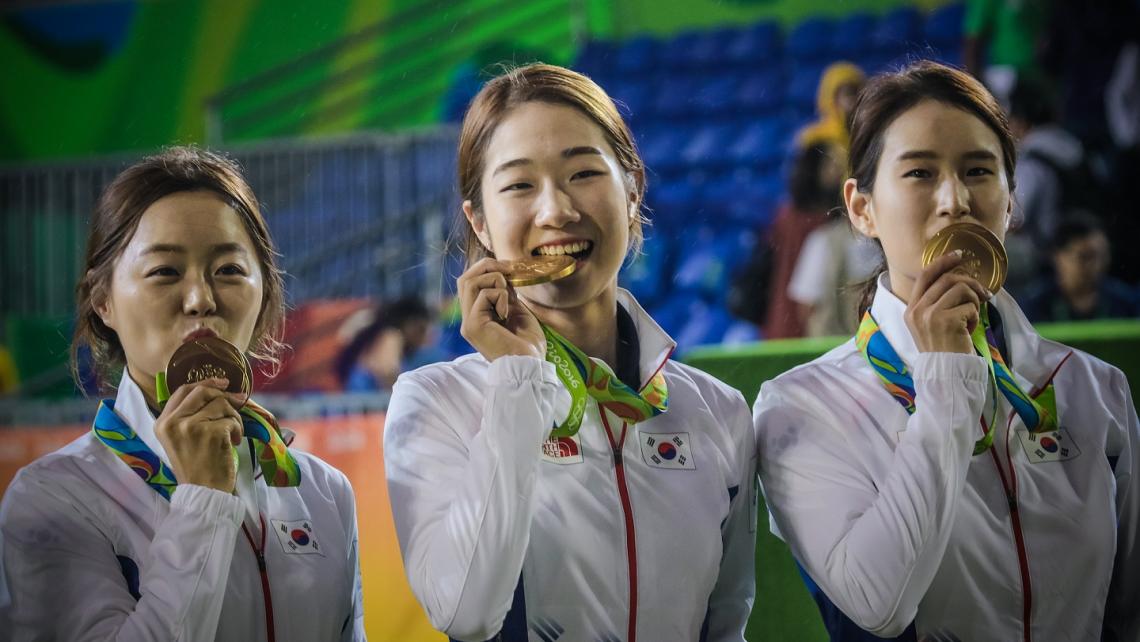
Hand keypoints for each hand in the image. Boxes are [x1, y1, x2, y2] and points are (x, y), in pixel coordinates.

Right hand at [154, 378, 244, 492]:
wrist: (203, 492)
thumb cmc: (196, 467)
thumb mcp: (181, 439)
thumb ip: (190, 415)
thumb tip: (219, 390)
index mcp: (162, 422)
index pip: (183, 390)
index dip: (204, 383)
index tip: (222, 383)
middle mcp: (173, 422)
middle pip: (203, 392)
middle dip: (224, 395)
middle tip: (239, 400)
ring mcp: (191, 427)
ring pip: (222, 404)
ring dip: (234, 417)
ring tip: (233, 434)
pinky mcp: (211, 433)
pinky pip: (232, 420)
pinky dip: (238, 430)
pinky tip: (234, 443)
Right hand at [457, 258, 545, 360]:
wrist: (530, 366)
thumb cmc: (527, 345)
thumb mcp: (518, 312)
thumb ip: (507, 296)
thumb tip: (504, 276)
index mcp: (478, 317)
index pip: (470, 284)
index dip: (487, 270)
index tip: (510, 269)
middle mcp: (469, 319)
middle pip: (464, 279)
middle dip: (487, 266)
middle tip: (508, 268)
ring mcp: (468, 323)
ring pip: (469, 282)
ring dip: (494, 279)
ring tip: (509, 293)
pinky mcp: (473, 325)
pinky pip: (483, 295)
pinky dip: (501, 296)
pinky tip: (508, 313)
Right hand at [904, 251, 990, 354]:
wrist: (945, 372)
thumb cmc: (942, 349)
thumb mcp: (929, 325)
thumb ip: (935, 303)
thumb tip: (958, 279)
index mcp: (911, 309)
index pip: (925, 276)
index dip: (942, 262)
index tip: (959, 255)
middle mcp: (917, 310)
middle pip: (947, 279)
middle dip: (970, 283)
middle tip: (984, 294)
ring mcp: (930, 315)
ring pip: (960, 288)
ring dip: (974, 301)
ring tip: (972, 317)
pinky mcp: (946, 320)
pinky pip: (970, 306)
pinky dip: (975, 317)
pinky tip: (970, 329)